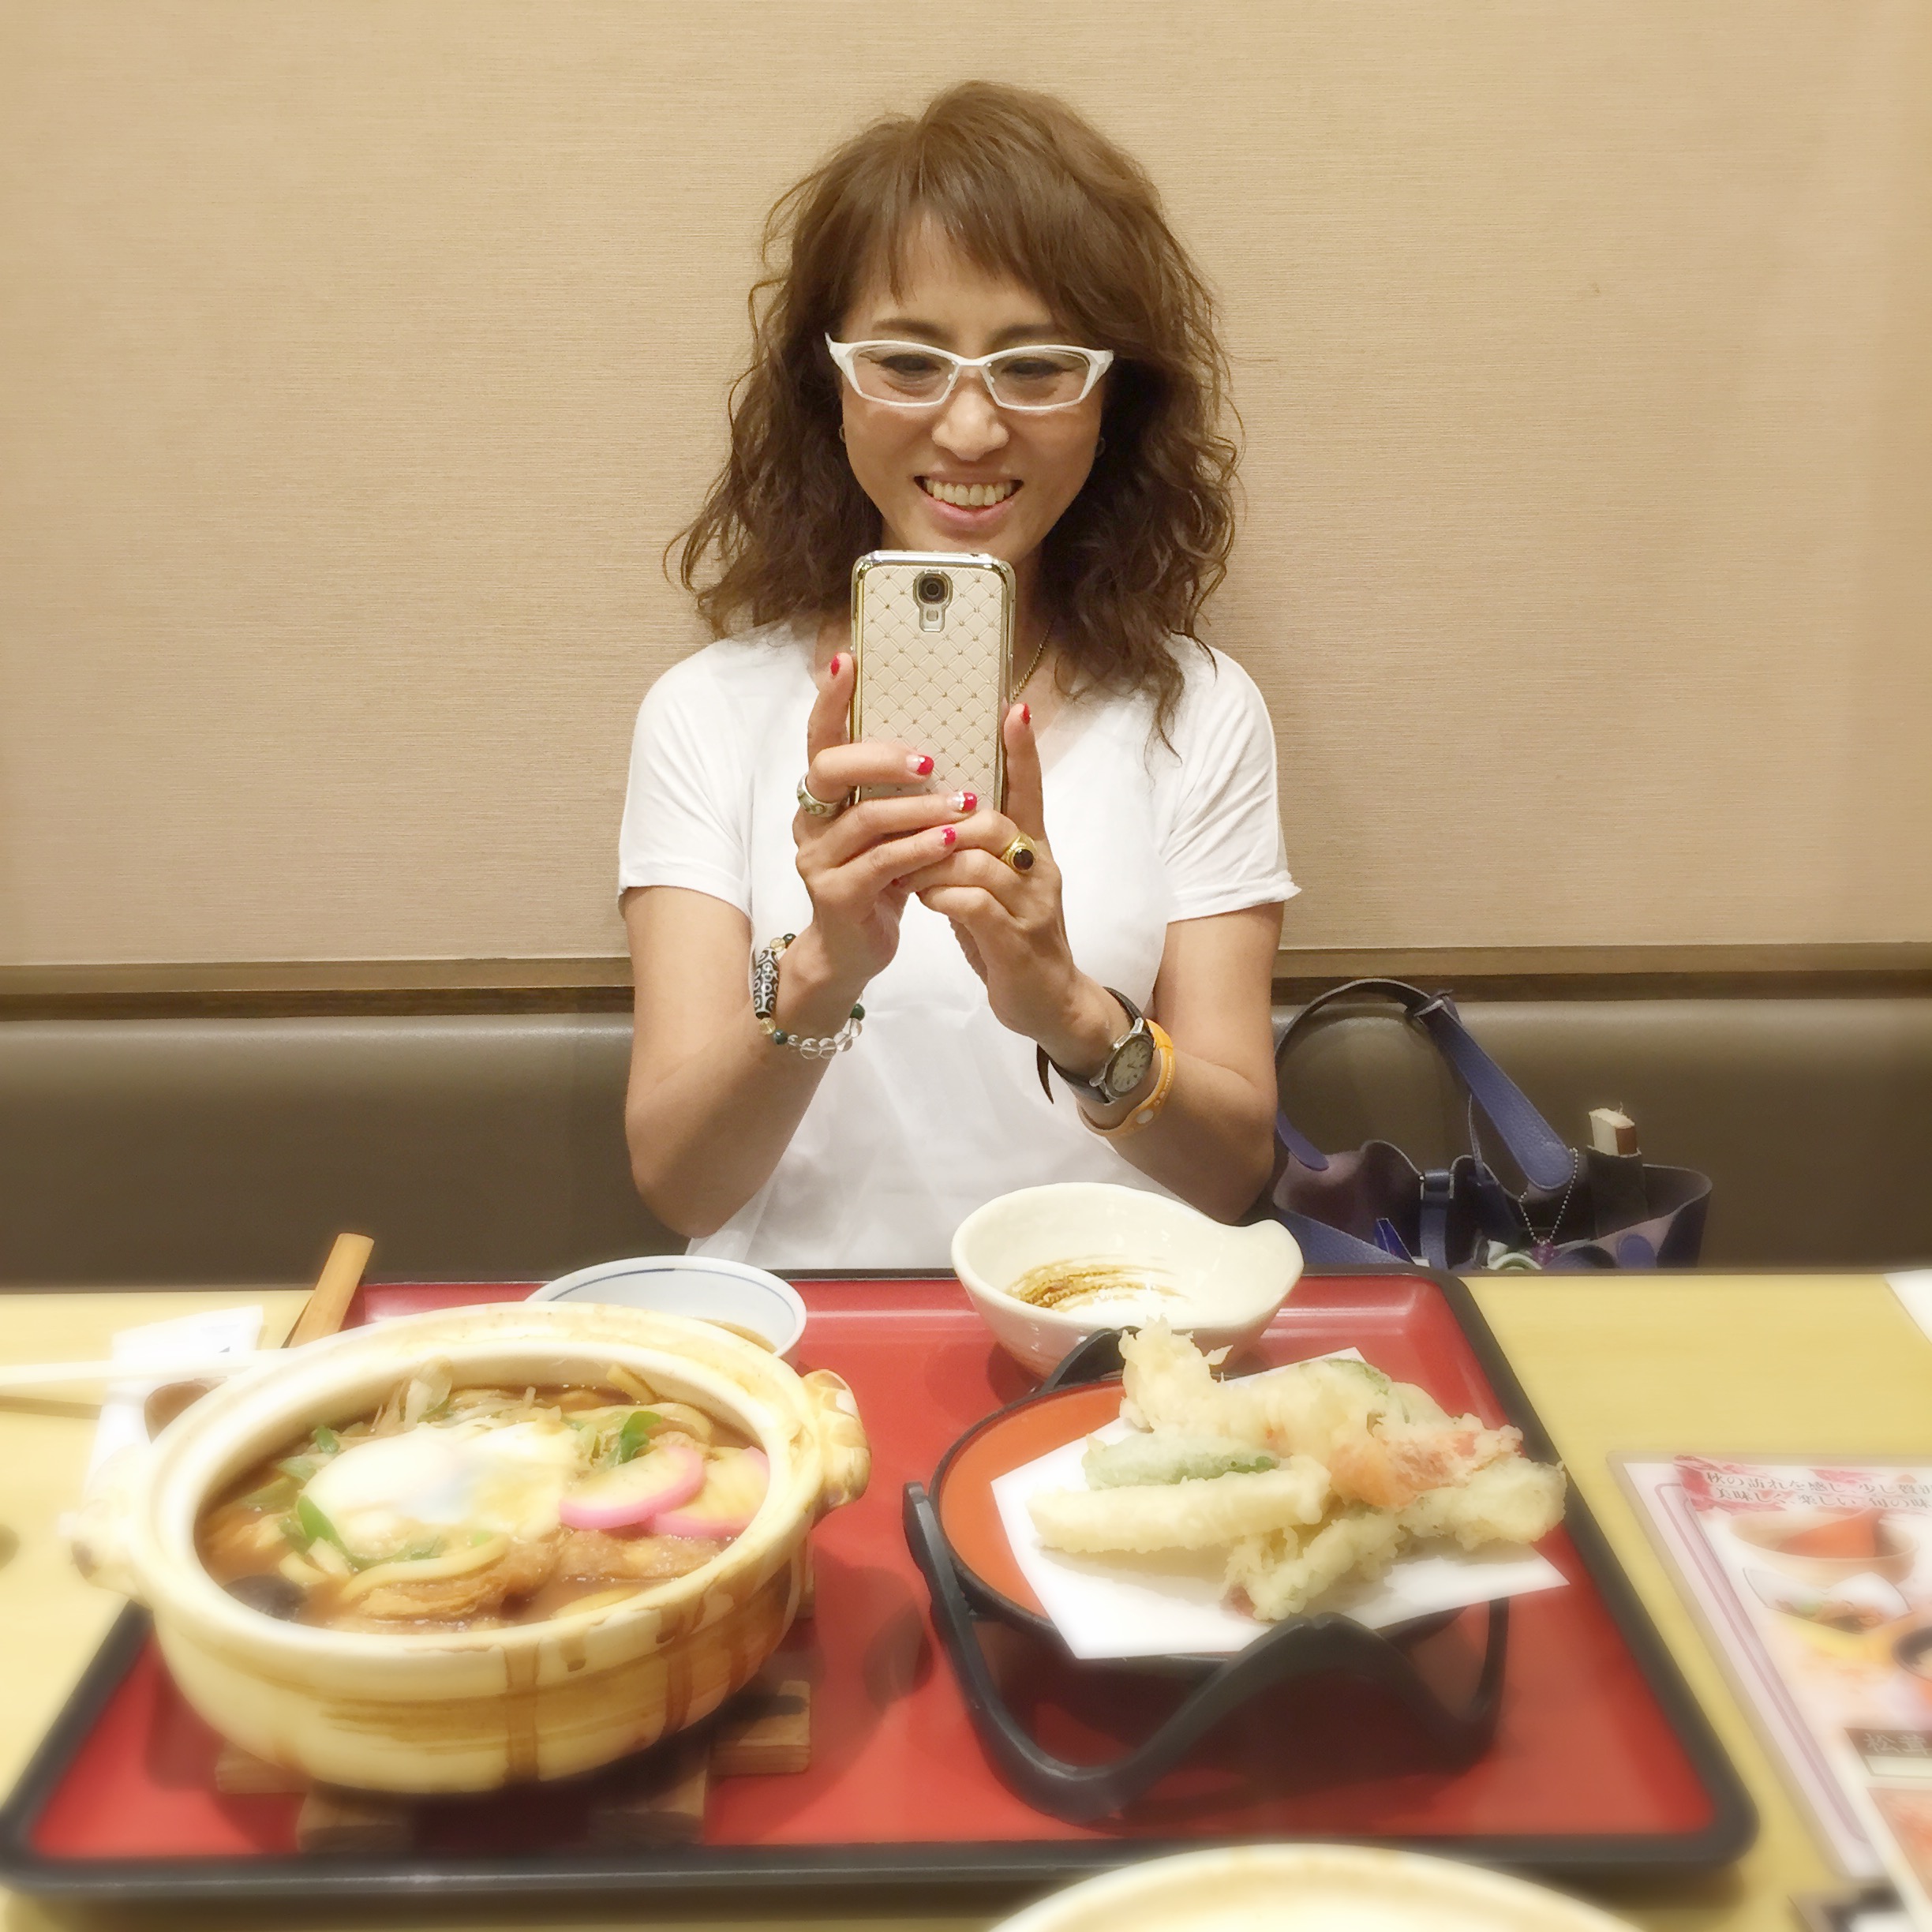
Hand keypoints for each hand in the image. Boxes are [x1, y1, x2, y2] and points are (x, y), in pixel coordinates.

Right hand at [783, 653, 977, 1030]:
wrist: (854, 951)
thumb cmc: (882, 880)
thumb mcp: (893, 828)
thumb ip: (904, 790)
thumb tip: (949, 735)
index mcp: (824, 797)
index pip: (820, 738)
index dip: (829, 699)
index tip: (847, 660)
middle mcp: (811, 821)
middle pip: (830, 768)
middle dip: (881, 756)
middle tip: (930, 759)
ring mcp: (817, 858)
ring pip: (864, 818)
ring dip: (920, 808)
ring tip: (963, 804)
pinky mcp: (836, 895)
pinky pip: (881, 863)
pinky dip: (920, 848)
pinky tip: (951, 843)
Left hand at [906, 702, 1121, 1068]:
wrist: (1051, 1004)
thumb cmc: (1013, 938)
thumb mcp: (997, 887)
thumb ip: (975, 851)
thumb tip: (937, 812)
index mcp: (1033, 850)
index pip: (1031, 790)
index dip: (1023, 751)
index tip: (1012, 707)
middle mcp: (1038, 870)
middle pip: (992, 821)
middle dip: (942, 820)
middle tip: (900, 826)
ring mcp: (1031, 906)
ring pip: (977, 861)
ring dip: (932, 861)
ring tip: (902, 869)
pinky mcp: (1017, 941)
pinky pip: (975, 905)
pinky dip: (944, 896)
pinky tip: (926, 900)